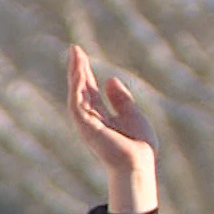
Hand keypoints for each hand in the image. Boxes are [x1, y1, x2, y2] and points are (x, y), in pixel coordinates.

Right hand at [67, 45, 158, 213]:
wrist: (138, 163)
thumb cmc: (139, 146)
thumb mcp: (132, 114)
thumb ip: (121, 99)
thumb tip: (111, 79)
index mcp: (102, 118)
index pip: (90, 91)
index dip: (86, 74)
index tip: (81, 56)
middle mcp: (91, 120)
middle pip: (81, 90)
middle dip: (77, 69)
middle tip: (74, 49)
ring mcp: (87, 123)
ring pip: (77, 93)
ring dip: (75, 73)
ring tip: (75, 54)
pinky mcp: (85, 126)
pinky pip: (77, 102)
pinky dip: (77, 86)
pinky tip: (79, 70)